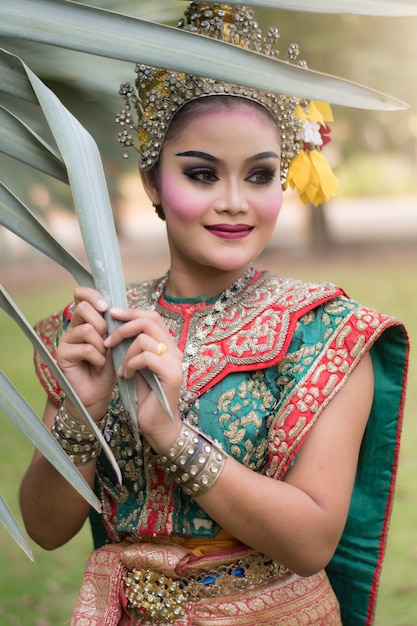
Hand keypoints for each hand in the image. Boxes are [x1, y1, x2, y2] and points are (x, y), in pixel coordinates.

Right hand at [55, 286, 115, 420]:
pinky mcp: (62, 355)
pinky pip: (85, 348)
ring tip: (105, 356)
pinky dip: (98, 358)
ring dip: (102, 345)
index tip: (106, 307)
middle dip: (102, 323)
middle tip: (109, 339)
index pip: (81, 295)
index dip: (92, 295)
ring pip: (87, 329)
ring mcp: (65, 341)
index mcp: (86, 320)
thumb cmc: (110, 367)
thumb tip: (123, 307)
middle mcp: (73, 327)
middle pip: (83, 308)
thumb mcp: (117, 342)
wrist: (100, 393)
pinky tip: (100, 366)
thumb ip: (116, 324)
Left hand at [104, 307, 182, 451]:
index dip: (131, 312)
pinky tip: (126, 375)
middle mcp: (174, 350)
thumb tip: (116, 328)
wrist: (156, 424)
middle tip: (108, 340)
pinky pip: (147, 357)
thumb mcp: (136, 366)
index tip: (112, 314)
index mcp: (167, 346)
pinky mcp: (171, 375)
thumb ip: (133, 348)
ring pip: (145, 339)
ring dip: (126, 351)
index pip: (152, 317)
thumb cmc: (145, 396)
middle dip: (124, 327)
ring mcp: (175, 362)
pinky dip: (131, 364)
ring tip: (120, 367)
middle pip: (150, 321)